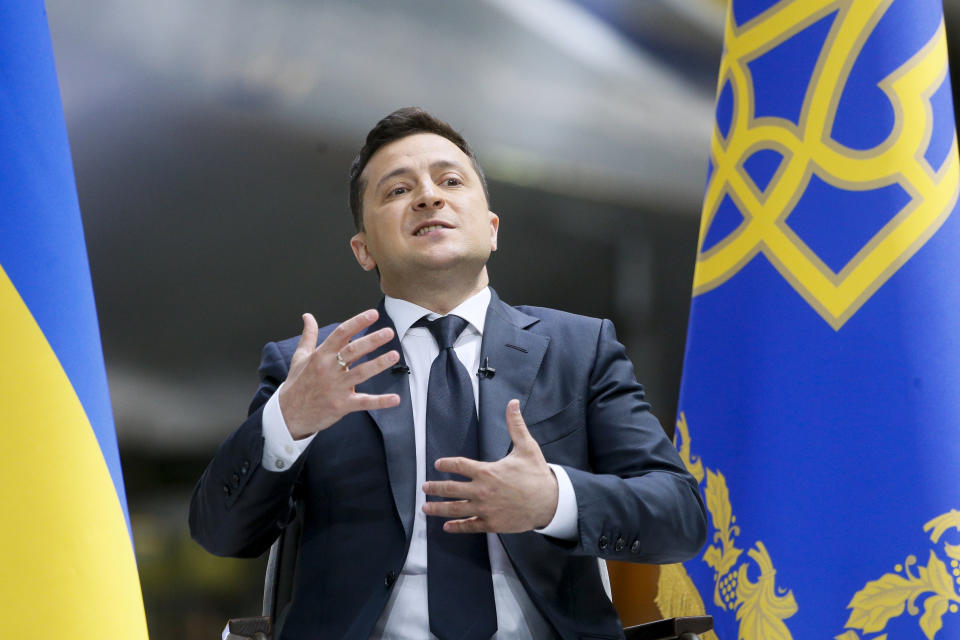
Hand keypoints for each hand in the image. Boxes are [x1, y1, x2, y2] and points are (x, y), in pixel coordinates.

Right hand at [277, 310, 400, 438]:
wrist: (288, 414)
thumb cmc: (296, 384)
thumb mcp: (299, 357)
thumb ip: (309, 336)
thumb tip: (308, 316)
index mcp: (320, 356)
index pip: (341, 334)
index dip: (357, 322)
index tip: (373, 314)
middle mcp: (328, 369)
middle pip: (353, 351)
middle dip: (372, 341)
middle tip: (389, 332)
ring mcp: (336, 387)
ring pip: (361, 373)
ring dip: (378, 364)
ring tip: (394, 355)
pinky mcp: (342, 405)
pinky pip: (364, 402)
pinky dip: (381, 401)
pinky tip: (395, 399)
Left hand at [421, 399, 558, 532]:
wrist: (550, 502)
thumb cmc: (537, 474)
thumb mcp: (527, 447)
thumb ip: (516, 425)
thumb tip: (513, 403)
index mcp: (487, 471)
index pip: (458, 465)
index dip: (445, 464)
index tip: (437, 464)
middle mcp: (482, 491)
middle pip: (450, 489)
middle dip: (435, 487)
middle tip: (425, 486)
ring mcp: (485, 509)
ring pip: (455, 509)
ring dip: (438, 509)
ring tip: (426, 507)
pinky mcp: (491, 523)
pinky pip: (469, 526)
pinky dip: (456, 527)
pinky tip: (447, 527)